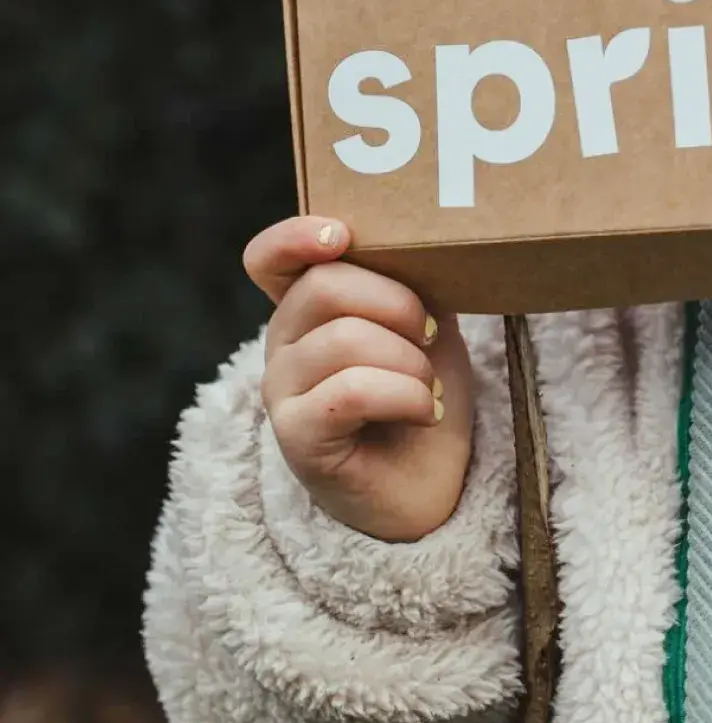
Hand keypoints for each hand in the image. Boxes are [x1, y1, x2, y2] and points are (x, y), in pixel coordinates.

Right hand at [247, 217, 473, 541]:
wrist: (432, 486)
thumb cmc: (424, 396)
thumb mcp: (425, 324)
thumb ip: (409, 281)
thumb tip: (420, 241)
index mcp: (309, 309)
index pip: (269, 258)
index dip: (295, 236)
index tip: (340, 235)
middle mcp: (283, 345)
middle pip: (323, 285)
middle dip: (395, 302)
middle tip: (428, 334)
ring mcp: (283, 392)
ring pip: (343, 339)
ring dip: (409, 361)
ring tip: (428, 388)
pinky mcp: (297, 437)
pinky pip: (350, 391)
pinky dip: (405, 395)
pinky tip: (426, 411)